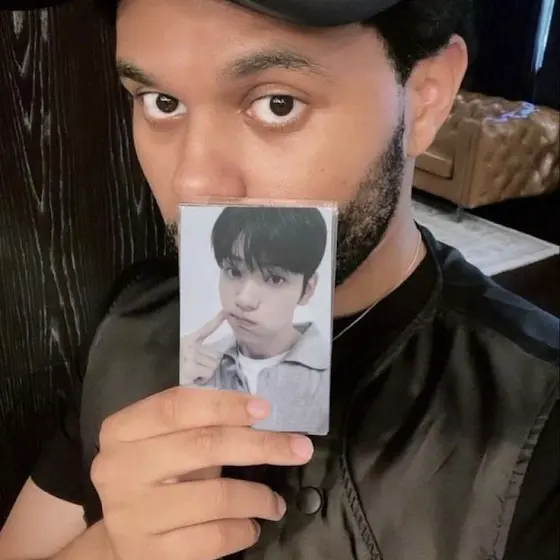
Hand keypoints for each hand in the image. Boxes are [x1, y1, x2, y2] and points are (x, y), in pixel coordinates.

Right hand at [91, 387, 313, 559]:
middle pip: (203, 446)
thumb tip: (260, 415)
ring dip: (259, 496)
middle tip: (300, 448)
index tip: (265, 409)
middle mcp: (119, 469)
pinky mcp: (148, 554)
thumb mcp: (164, 441)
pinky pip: (213, 539)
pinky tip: (252, 525)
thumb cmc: (152, 474)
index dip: (224, 404)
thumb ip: (199, 424)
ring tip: (276, 501)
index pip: (177, 406)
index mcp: (122, 430)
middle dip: (261, 445)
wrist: (116, 536)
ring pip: (216, 496)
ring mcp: (131, 514)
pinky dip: (244, 530)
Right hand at [181, 311, 225, 384]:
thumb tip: (217, 356)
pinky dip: (204, 378)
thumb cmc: (177, 368)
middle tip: (199, 369)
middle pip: (216, 354)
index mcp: (189, 340)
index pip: (206, 329)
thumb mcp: (186, 354)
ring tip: (196, 374)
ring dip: (208, 372)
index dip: (216, 320)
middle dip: (211, 364)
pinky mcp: (191, 368)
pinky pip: (209, 373)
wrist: (162, 378)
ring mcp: (190, 356)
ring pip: (214, 365)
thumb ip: (200, 352)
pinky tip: (195, 378)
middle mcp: (190, 346)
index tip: (224, 312)